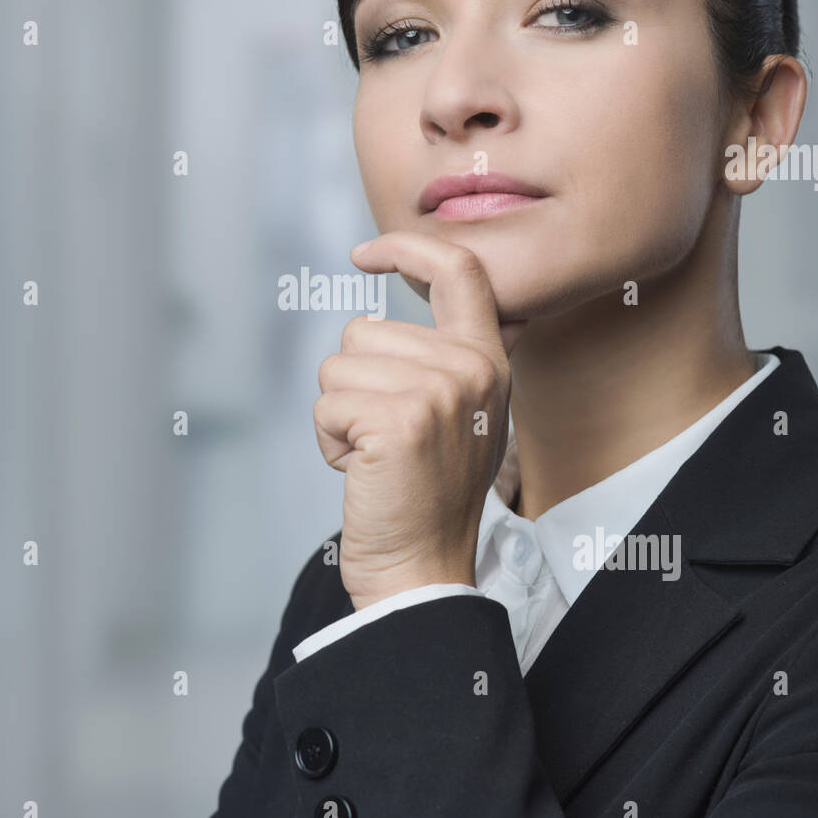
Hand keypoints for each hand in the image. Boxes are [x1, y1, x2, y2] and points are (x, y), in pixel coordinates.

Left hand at [314, 232, 512, 610]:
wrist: (422, 571)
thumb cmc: (424, 495)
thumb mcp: (462, 414)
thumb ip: (446, 356)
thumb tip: (406, 290)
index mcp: (489, 361)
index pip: (460, 271)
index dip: (409, 247)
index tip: (366, 255)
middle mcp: (473, 370)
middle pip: (364, 329)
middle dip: (354, 383)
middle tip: (388, 440)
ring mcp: (440, 394)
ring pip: (338, 365)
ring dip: (340, 413)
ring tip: (377, 456)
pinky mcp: (399, 422)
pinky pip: (327, 403)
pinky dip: (328, 439)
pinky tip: (363, 471)